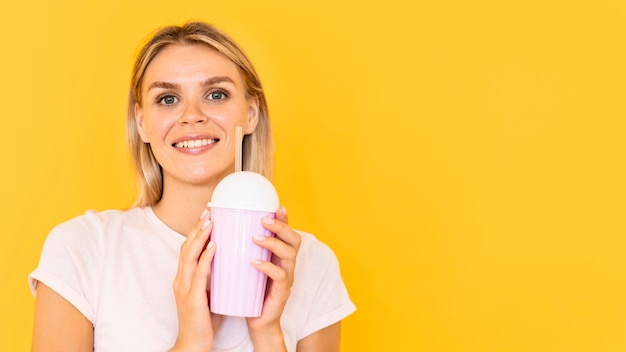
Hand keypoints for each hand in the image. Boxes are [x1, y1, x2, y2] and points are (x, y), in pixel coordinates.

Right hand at [170, 208, 221, 351]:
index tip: (207, 216)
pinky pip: (199, 273)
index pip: (187, 249)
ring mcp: (184, 288)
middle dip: (197, 228)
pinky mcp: (192, 298)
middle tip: (208, 211)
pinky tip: (215, 245)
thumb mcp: (209, 294)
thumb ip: (214, 278)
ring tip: (211, 222)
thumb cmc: (204, 321)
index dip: (195, 232)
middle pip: (186, 247)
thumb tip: (230, 262)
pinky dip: (206, 257)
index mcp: (184, 278)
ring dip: (200, 236)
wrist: (194, 344)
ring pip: (189, 255)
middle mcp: (181, 279)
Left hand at [246, 206, 300, 349]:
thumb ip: (242, 250)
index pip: (287, 233)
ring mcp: (287, 278)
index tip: (277, 206)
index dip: (284, 219)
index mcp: (279, 256)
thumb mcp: (246, 267)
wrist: (256, 321)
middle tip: (264, 220)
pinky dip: (268, 268)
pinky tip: (255, 263)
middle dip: (281, 227)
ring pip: (289, 255)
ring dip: (274, 243)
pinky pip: (281, 277)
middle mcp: (287, 264)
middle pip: (294, 240)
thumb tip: (223, 230)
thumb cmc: (249, 292)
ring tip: (256, 238)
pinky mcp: (282, 292)